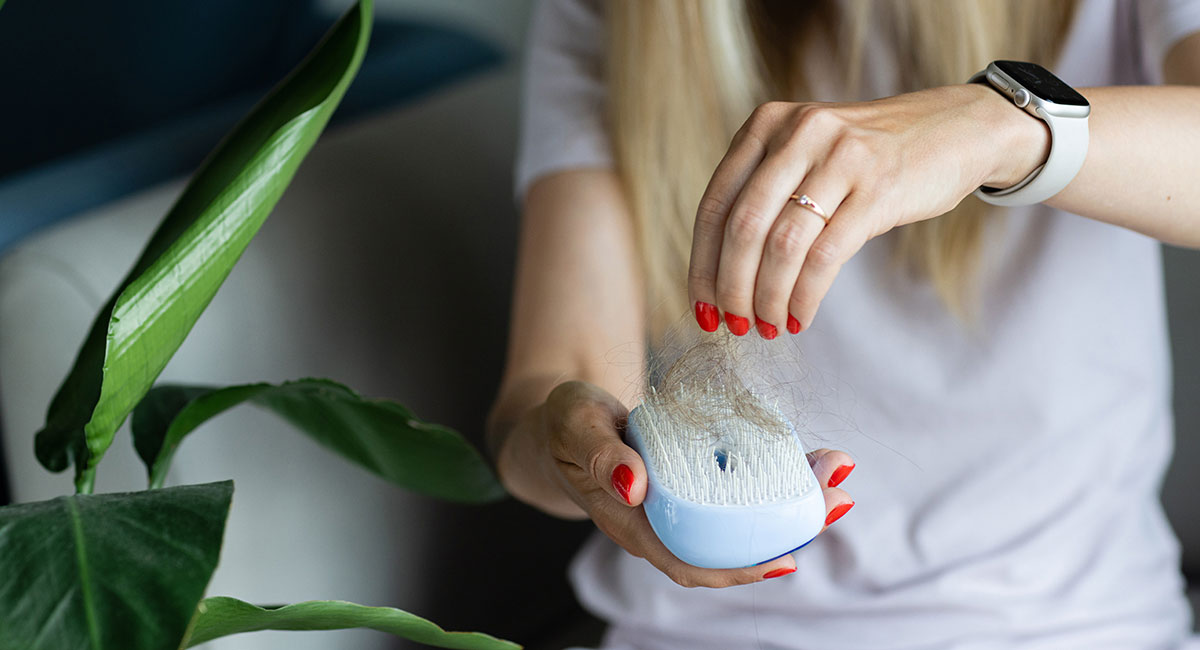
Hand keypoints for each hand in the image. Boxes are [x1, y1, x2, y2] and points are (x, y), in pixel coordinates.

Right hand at [497, 380, 855, 587]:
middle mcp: (661, 524)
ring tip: (835, 477)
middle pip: (730, 548)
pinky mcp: (692, 485)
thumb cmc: (566, 422)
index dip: (739, 569)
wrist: (562, 421)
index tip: (786, 559)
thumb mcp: (576, 424)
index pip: (690, 563)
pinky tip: (805, 460)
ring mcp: (679, 507)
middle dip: (788, 529)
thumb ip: (601, 454)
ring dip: (791, 504)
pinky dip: (774, 479)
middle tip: (836, 499)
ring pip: (740, 522)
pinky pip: (737, 493)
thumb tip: (635, 485)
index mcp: (632, 522)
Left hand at [688, 84, 1047, 336]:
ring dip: (767, 298)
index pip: (715, 205)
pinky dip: (805, 296)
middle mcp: (798, 133)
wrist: (955, 129)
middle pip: (743, 228)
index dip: (702, 264)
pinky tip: (800, 317)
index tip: (701, 307)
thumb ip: (763, 193)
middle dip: (731, 288)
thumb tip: (718, 275)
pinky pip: (826, 256)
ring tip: (768, 327)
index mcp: (766, 124)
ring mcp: (840, 158)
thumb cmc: (868, 156)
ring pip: (782, 245)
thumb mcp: (806, 153)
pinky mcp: (878, 189)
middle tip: (734, 325)